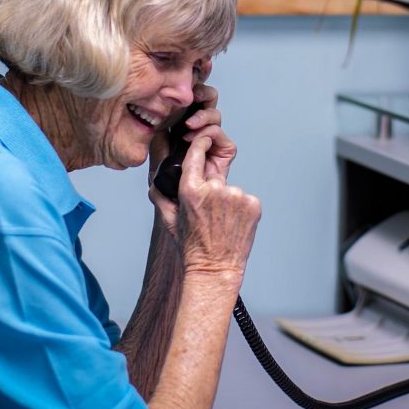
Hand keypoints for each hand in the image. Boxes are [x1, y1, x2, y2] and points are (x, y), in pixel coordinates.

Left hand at [148, 83, 238, 229]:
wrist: (185, 212)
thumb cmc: (168, 192)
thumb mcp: (155, 163)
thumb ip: (157, 143)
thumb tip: (158, 122)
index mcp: (180, 129)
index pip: (188, 103)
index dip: (189, 92)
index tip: (181, 88)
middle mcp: (198, 132)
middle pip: (207, 101)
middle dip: (202, 94)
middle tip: (193, 95)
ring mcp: (212, 142)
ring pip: (214, 115)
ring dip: (202, 117)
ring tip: (188, 127)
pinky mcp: (223, 153)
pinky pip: (221, 136)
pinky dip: (209, 133)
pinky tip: (195, 140)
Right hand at [174, 136, 260, 276]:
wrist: (215, 269)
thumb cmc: (190, 247)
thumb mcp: (169, 220)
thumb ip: (160, 194)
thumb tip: (155, 178)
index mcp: (191, 190)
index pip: (196, 153)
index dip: (200, 144)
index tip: (203, 139)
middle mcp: (214, 189)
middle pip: (213, 176)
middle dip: (211, 188)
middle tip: (209, 212)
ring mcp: (236, 196)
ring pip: (230, 190)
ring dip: (227, 201)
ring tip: (221, 223)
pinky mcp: (253, 204)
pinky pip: (245, 199)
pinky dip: (241, 208)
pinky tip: (233, 224)